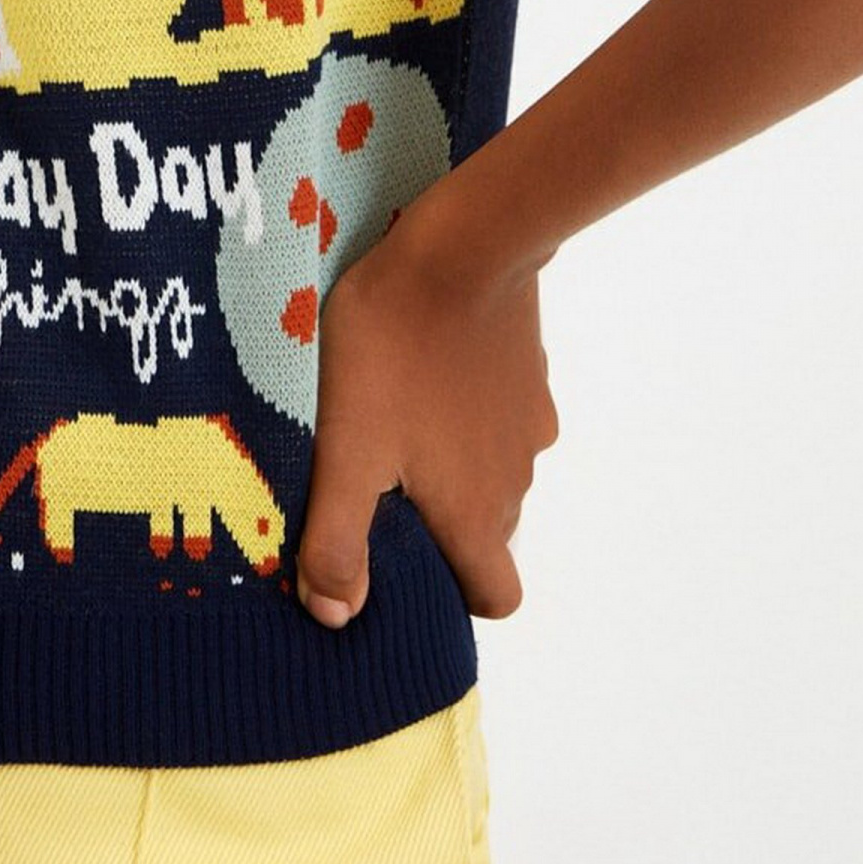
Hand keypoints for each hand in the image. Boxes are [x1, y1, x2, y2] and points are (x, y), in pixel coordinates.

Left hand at [294, 201, 559, 627]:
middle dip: (438, 522)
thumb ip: (337, 538)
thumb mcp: (347, 449)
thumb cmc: (393, 351)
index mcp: (477, 513)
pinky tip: (421, 366)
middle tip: (372, 478)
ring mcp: (528, 424)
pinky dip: (467, 407)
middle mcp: (515, 479)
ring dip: (450, 459)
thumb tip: (334, 616)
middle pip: (487, 532)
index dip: (453, 594)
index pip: (494, 595)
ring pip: (492, 471)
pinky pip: (498, 414)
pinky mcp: (529, 372)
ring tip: (387, 413)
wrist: (461, 247)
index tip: (401, 564)